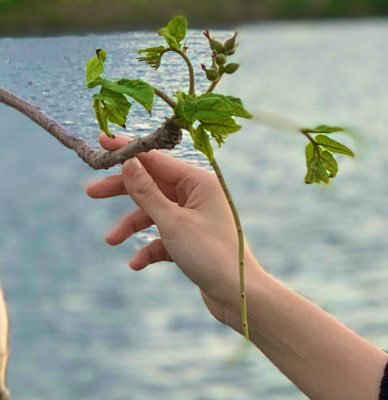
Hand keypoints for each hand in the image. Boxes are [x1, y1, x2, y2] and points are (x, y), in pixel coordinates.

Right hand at [86, 133, 262, 324]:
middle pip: (152, 185)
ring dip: (133, 226)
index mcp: (198, 182)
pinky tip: (137, 263)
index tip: (103, 141)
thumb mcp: (172, 221)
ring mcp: (194, 217)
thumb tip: (129, 162)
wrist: (237, 295)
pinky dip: (150, 247)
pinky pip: (164, 236)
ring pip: (155, 213)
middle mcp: (197, 195)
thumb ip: (147, 192)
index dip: (128, 151)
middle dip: (123, 191)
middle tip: (91, 191)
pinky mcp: (191, 238)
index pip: (156, 160)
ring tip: (111, 240)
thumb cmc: (210, 254)